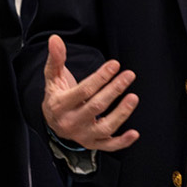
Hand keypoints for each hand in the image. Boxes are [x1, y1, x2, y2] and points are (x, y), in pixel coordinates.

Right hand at [41, 35, 139, 149]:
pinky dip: (122, 142)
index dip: (100, 77)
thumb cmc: (57, 96)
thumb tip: (55, 40)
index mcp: (60, 105)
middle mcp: (71, 122)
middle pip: (96, 107)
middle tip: (129, 75)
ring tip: (133, 97)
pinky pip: (108, 146)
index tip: (114, 65)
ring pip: (105, 127)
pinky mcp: (93, 143)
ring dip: (121, 113)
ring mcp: (83, 135)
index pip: (84, 91)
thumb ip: (56, 59)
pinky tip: (134, 134)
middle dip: (114, 90)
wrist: (53, 122)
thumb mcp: (53, 77)